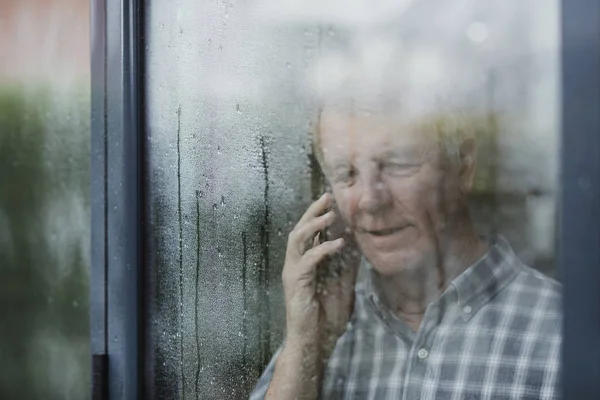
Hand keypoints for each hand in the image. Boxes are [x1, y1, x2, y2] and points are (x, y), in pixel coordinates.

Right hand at [282, 192, 360, 351]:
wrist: (314, 341)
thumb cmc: (326, 317)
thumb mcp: (342, 285)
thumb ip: (346, 266)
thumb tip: (357, 245)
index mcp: (306, 263)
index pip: (310, 233)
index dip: (319, 215)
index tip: (333, 201)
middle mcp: (296, 264)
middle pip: (300, 229)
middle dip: (313, 211)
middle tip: (327, 197)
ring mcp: (293, 272)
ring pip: (297, 239)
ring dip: (314, 224)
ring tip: (330, 215)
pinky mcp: (296, 282)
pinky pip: (308, 259)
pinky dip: (323, 248)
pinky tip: (339, 243)